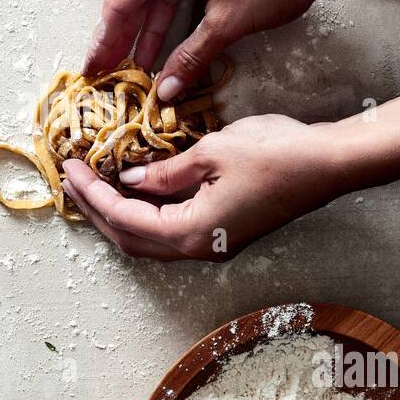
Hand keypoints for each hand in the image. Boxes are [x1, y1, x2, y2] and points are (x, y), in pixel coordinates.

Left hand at [61, 115, 344, 260]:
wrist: (330, 164)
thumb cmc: (276, 153)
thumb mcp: (210, 152)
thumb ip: (165, 171)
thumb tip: (131, 180)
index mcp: (191, 231)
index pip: (124, 217)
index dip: (92, 192)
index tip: (69, 166)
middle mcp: (199, 248)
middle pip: (131, 238)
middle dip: (96, 210)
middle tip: (72, 179)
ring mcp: (213, 244)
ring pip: (150, 240)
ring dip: (118, 215)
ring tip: (94, 185)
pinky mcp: (224, 234)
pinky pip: (171, 230)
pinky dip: (145, 213)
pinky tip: (134, 189)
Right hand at [82, 0, 330, 98]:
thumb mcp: (227, 23)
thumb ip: (190, 56)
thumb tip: (165, 89)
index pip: (122, 1)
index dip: (106, 40)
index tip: (93, 68)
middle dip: (125, 37)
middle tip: (107, 72)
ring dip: (152, 29)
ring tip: (138, 66)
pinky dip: (173, 14)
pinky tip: (169, 42)